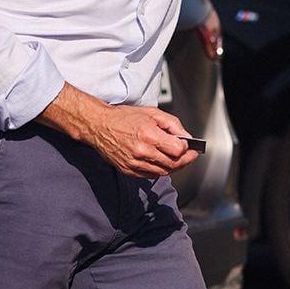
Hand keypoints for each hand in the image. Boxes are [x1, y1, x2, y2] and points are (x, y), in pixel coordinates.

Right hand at [40, 87, 195, 176]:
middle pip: (174, 164)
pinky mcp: (128, 170)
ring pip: (164, 172)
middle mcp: (142, 152)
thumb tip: (186, 137)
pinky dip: (160, 170)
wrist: (99, 126)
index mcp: (149, 136)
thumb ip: (173, 124)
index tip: (189, 146)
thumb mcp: (152, 113)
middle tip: (190, 155)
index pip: (178, 150)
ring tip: (177, 158)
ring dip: (174, 167)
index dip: (187, 148)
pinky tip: (162, 162)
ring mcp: (135, 163)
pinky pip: (151, 175)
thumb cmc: (124, 117)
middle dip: (185, 160)